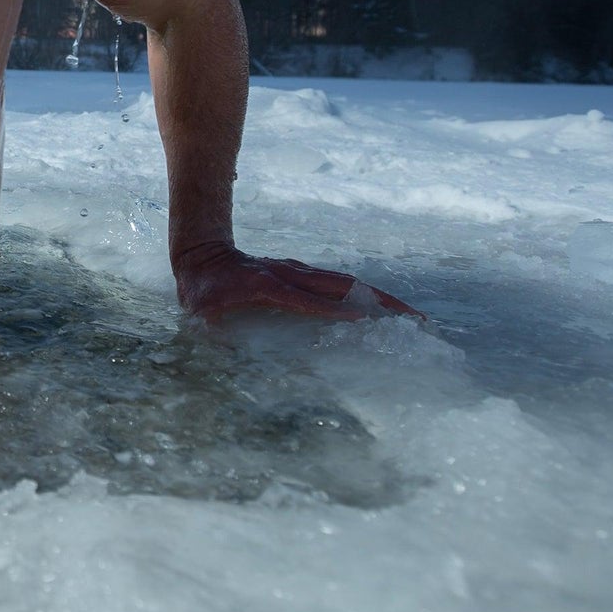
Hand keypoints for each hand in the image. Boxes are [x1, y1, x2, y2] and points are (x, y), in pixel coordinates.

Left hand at [173, 241, 421, 322]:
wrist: (201, 253)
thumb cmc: (200, 289)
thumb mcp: (198, 313)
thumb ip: (211, 333)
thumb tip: (226, 358)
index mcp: (265, 284)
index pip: (304, 299)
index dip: (331, 311)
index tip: (361, 322)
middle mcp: (288, 273)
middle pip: (342, 285)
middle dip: (379, 301)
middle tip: (414, 319)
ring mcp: (298, 271)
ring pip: (346, 283)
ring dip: (379, 298)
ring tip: (411, 317)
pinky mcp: (302, 274)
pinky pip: (338, 285)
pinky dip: (363, 296)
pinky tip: (383, 312)